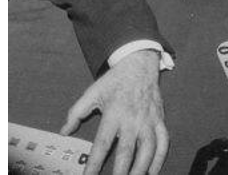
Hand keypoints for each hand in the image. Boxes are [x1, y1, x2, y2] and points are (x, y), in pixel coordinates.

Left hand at [61, 50, 167, 174]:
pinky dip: (160, 158)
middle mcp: (132, 119)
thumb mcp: (93, 92)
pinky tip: (152, 171)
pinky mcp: (159, 119)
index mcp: (114, 113)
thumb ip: (76, 112)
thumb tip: (64, 131)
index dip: (94, 164)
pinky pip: (163, 141)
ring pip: (147, 150)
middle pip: (126, 151)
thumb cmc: (115, 80)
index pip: (102, 144)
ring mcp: (148, 120)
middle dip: (120, 172)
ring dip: (141, 169)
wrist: (139, 63)